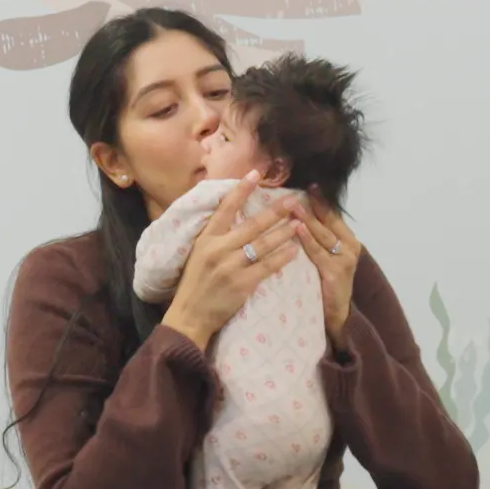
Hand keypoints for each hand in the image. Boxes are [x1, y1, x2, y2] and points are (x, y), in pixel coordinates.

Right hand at [156, 183, 301, 350]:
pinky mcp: (242, 284)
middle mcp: (218, 249)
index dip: (241, 190)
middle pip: (251, 225)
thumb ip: (215, 235)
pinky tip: (295, 250)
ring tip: (299, 223)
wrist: (190, 314)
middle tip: (292, 200)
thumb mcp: (199, 253)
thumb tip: (233, 214)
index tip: (256, 174)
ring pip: (263, 245)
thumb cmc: (194, 283)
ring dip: (283, 233)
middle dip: (274, 212)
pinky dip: (282, 257)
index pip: (225, 208)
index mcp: (206, 238)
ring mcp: (231, 267)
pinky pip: (267, 267)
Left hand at [298, 198, 363, 342]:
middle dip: (313, 205)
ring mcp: (344, 260)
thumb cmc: (327, 284)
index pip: (333, 215)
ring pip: (323, 234)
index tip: (309, 184)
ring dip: (307, 219)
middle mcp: (351, 247)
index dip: (321, 200)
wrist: (337, 316)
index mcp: (348, 241)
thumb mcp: (325, 257)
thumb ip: (318, 239)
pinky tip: (297, 229)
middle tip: (297, 191)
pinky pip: (318, 252)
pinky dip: (307, 240)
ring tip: (293, 205)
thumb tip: (299, 214)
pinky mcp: (335, 272)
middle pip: (329, 221)